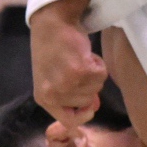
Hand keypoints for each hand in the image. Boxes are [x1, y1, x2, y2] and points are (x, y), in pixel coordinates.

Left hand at [30, 2, 106, 126]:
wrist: (52, 24)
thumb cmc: (52, 49)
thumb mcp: (54, 78)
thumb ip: (71, 96)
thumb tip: (92, 107)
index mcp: (44, 98)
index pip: (69, 122)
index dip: (84, 115)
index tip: (90, 105)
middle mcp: (54, 95)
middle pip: (88, 103)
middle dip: (89, 86)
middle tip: (78, 68)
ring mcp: (67, 83)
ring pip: (96, 88)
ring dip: (94, 73)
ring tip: (80, 59)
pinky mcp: (80, 71)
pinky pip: (102, 75)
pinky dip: (99, 64)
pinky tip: (86, 54)